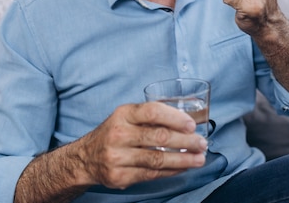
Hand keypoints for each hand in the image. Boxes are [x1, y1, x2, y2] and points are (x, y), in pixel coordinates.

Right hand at [74, 102, 206, 189]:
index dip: (175, 118)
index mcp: (123, 114)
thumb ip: (150, 116)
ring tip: (199, 159)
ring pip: (158, 159)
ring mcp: (118, 157)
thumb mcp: (125, 116)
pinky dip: (171, 171)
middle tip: (202, 143)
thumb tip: (186, 120)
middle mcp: (119, 134)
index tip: (192, 125)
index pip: (152, 112)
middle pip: (159, 137)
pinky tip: (182, 167)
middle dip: (186, 141)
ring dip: (183, 159)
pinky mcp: (120, 176)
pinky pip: (151, 174)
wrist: (86, 158)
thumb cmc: (114, 133)